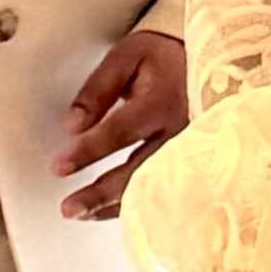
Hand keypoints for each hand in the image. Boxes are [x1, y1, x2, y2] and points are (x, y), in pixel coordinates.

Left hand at [56, 27, 186, 221]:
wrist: (211, 61)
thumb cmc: (162, 59)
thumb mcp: (127, 57)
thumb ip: (98, 89)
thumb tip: (73, 126)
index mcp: (160, 102)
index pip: (119, 132)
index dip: (88, 151)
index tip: (59, 166)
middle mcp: (179, 132)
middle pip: (138, 171)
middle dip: (101, 194)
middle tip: (69, 208)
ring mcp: (190, 152)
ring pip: (152, 188)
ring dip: (114, 206)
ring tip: (81, 214)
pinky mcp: (194, 163)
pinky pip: (164, 191)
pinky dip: (134, 205)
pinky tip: (108, 212)